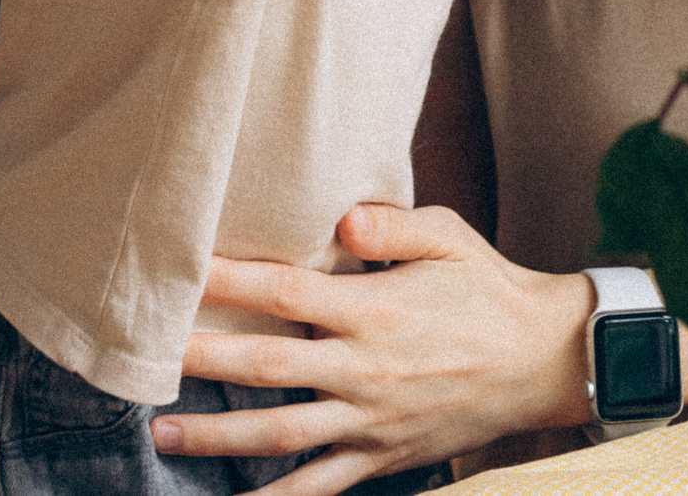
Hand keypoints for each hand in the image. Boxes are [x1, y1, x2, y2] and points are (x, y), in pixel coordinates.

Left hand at [153, 204, 593, 494]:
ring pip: (281, 433)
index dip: (230, 282)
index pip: (287, 294)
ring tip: (163, 432)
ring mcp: (371, 419)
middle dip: (201, 360)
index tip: (182, 269)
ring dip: (218, 435)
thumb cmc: (488, 288)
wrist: (542, 360)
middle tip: (145, 354)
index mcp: (377, 310)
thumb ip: (394, 225)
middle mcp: (366, 369)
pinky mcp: (382, 455)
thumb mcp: (451, 237)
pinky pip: (323, 485)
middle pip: (267, 366)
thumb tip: (342, 219)